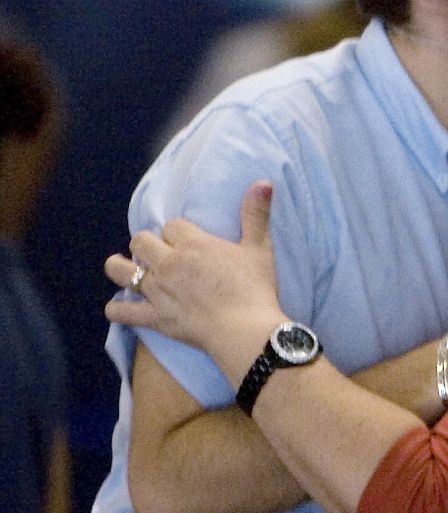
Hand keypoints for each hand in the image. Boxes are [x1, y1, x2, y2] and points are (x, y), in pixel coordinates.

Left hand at [104, 181, 287, 368]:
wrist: (245, 330)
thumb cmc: (255, 289)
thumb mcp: (259, 249)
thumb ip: (256, 215)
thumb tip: (263, 182)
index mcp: (192, 244)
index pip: (172, 226)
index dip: (178, 232)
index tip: (188, 241)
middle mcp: (168, 263)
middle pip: (141, 242)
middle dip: (147, 245)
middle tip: (160, 255)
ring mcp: (157, 290)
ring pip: (120, 270)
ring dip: (120, 267)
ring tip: (129, 270)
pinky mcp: (154, 316)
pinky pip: (122, 311)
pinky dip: (118, 309)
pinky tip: (122, 306)